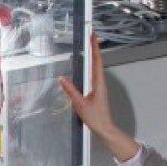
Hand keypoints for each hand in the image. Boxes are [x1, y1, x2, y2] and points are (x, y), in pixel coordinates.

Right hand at [53, 38, 138, 160]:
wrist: (105, 129)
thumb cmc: (95, 118)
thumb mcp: (80, 104)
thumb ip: (71, 91)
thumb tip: (62, 78)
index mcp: (98, 83)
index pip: (96, 62)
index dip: (94, 48)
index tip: (93, 37)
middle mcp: (100, 83)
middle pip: (97, 62)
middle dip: (93, 48)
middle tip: (90, 37)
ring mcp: (99, 87)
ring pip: (96, 68)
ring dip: (92, 56)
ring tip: (88, 47)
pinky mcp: (97, 91)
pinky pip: (93, 75)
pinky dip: (90, 66)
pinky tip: (86, 66)